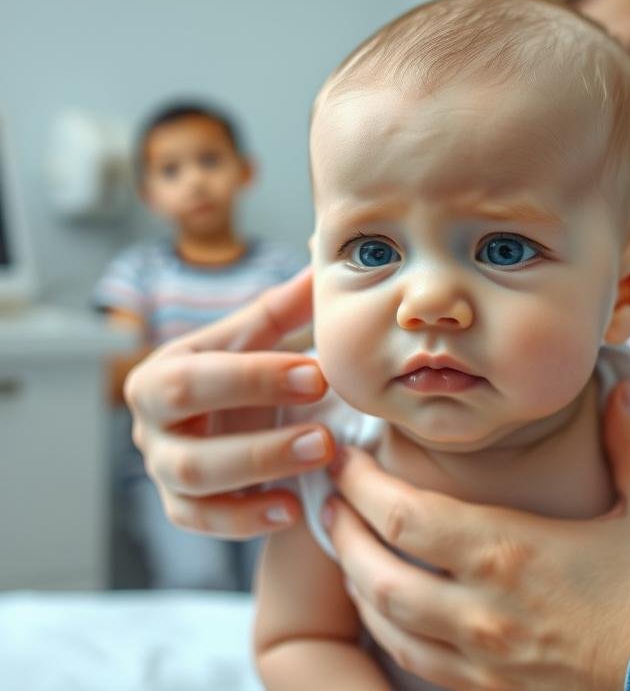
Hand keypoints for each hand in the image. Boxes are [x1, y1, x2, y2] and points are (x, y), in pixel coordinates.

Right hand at [124, 268, 333, 537]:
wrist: (221, 415)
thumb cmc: (240, 367)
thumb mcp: (256, 337)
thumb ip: (285, 307)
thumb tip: (322, 262)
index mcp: (163, 372)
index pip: (197, 378)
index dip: (257, 379)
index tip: (321, 375)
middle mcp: (151, 424)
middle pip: (189, 443)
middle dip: (259, 443)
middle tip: (326, 438)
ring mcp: (162, 469)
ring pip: (196, 484)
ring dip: (261, 476)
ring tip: (322, 461)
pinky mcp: (181, 506)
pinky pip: (203, 520)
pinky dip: (247, 520)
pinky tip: (294, 510)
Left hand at [323, 380, 629, 690]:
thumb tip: (624, 387)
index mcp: (510, 552)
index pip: (404, 515)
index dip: (362, 484)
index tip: (346, 458)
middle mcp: (482, 608)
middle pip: (377, 571)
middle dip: (342, 532)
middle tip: (329, 500)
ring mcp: (483, 657)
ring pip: (388, 622)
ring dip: (357, 582)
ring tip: (345, 550)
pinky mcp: (494, 690)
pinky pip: (418, 663)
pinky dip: (389, 631)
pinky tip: (387, 613)